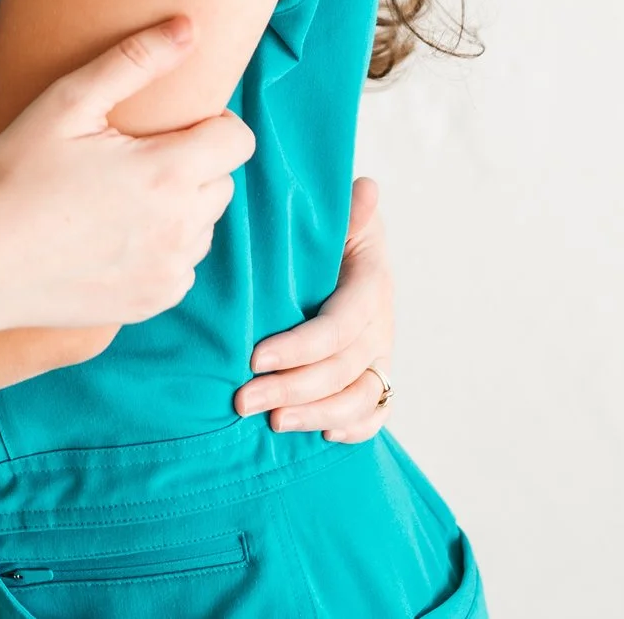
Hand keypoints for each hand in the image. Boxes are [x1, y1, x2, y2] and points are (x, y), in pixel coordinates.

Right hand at [0, 16, 255, 333]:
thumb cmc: (15, 174)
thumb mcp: (66, 103)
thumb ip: (134, 60)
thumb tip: (189, 27)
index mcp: (167, 172)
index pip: (238, 140)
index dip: (211, 123)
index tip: (170, 124)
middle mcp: (180, 227)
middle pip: (222, 181)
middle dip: (192, 164)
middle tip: (132, 159)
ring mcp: (169, 271)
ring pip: (203, 225)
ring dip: (179, 208)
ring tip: (119, 199)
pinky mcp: (152, 302)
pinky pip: (181, 267)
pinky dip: (160, 250)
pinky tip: (112, 238)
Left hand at [234, 175, 394, 441]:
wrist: (340, 249)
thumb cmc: (329, 230)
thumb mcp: (336, 214)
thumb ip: (346, 210)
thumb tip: (366, 187)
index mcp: (371, 284)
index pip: (340, 327)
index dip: (301, 347)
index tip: (255, 357)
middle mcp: (380, 324)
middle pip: (342, 369)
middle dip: (293, 389)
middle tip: (244, 399)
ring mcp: (379, 354)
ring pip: (359, 397)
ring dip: (316, 415)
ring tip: (271, 421)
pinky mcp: (375, 375)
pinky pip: (376, 412)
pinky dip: (354, 428)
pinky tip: (324, 436)